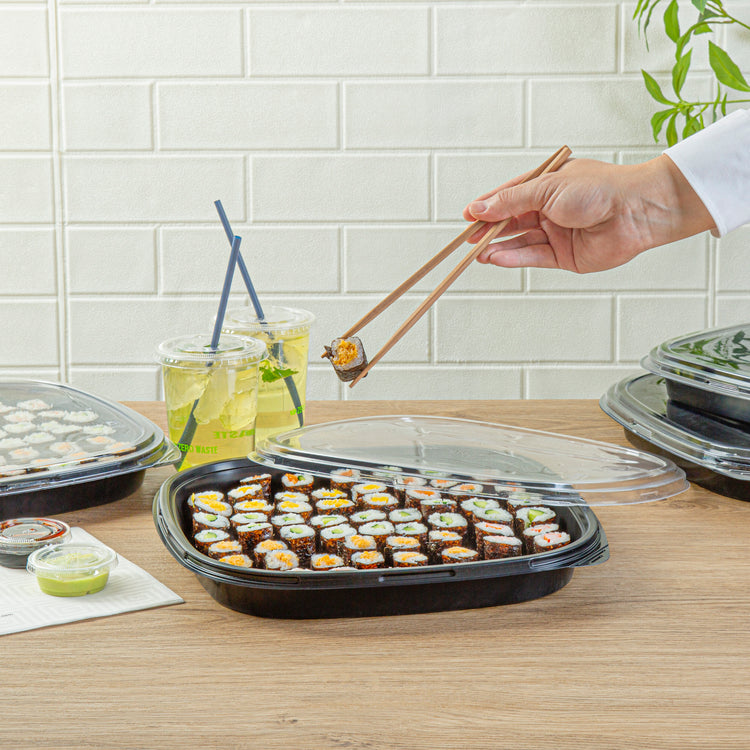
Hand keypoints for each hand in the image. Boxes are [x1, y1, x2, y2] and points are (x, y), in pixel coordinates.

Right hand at [463, 155, 714, 273]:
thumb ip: (511, 200)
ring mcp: (558, 233)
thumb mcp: (546, 188)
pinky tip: (497, 257)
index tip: (467, 216)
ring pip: (521, 241)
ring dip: (498, 247)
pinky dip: (515, 258)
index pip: (509, 196)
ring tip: (477, 252)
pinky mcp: (565, 256)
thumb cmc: (599, 188)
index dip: (488, 206)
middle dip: (489, 230)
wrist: (636, 210)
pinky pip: (534, 257)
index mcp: (548, 185)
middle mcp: (551, 209)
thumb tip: (480, 208)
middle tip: (468, 239)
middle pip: (512, 221)